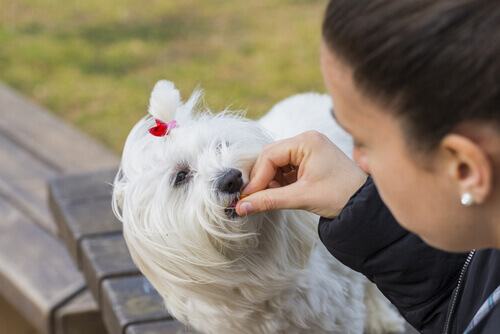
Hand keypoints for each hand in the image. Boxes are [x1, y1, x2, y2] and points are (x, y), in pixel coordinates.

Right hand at [236, 130, 366, 217]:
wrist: (365, 204)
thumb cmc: (341, 195)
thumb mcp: (302, 197)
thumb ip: (269, 201)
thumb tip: (241, 208)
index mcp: (306, 141)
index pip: (269, 155)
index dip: (257, 177)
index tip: (247, 197)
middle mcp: (306, 140)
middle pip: (270, 157)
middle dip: (262, 179)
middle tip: (253, 199)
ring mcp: (308, 149)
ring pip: (276, 163)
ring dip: (270, 181)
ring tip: (270, 199)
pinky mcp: (310, 160)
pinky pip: (286, 168)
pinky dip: (279, 182)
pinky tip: (280, 194)